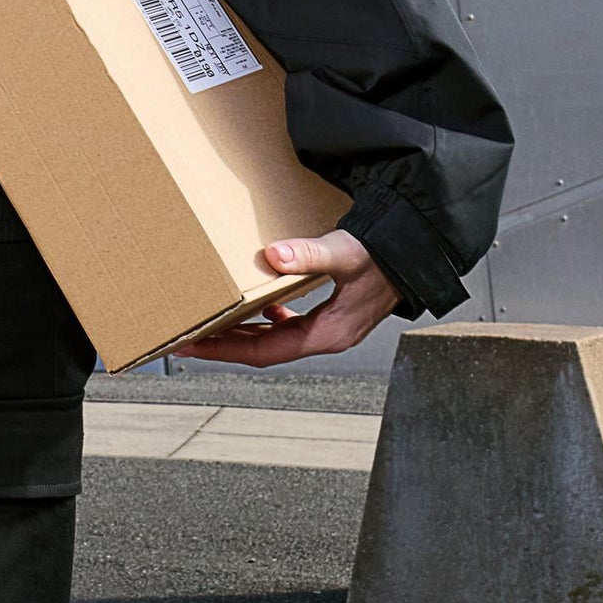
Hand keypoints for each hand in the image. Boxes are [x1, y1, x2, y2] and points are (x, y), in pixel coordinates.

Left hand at [171, 229, 396, 366]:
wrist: (416, 250)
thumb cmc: (384, 255)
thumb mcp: (345, 254)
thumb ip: (310, 255)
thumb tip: (273, 255)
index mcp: (327, 335)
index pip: (264, 352)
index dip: (225, 350)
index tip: (191, 344)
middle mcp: (327, 337)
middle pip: (265, 350)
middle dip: (225, 344)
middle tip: (186, 337)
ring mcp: (330, 327)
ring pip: (276, 338)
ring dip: (244, 331)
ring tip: (212, 322)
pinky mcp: (333, 314)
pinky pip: (291, 324)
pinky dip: (269, 318)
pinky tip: (260, 306)